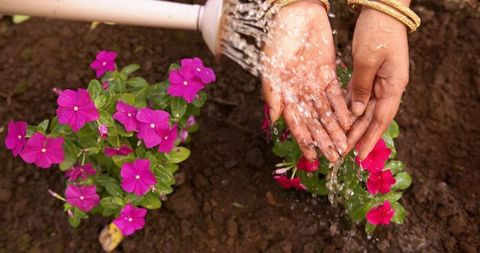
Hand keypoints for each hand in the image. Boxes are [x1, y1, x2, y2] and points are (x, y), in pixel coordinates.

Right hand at [262, 1, 351, 161]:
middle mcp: (301, 93)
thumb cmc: (279, 40)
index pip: (296, 122)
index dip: (304, 139)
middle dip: (324, 139)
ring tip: (343, 145)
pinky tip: (349, 122)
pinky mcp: (329, 74)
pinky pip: (337, 95)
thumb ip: (273, 94)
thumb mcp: (271, 67)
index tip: (312, 156)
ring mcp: (315, 84)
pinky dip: (343, 108)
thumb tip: (275, 120)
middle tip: (334, 157)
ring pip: (327, 112)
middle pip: (314, 121)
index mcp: (285, 94)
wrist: (297, 16)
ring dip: (335, 129)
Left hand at [347, 6, 409, 159]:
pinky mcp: (370, 74)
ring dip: (353, 125)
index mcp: (394, 85)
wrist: (383, 9)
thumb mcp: (367, 60)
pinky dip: (351, 109)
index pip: (381, 119)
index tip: (360, 155)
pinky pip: (359, 96)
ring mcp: (380, 81)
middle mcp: (389, 86)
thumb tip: (357, 112)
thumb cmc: (377, 32)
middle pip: (372, 118)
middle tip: (343, 153)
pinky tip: (341, 120)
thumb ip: (361, 87)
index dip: (370, 138)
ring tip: (341, 141)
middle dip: (358, 137)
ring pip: (365, 109)